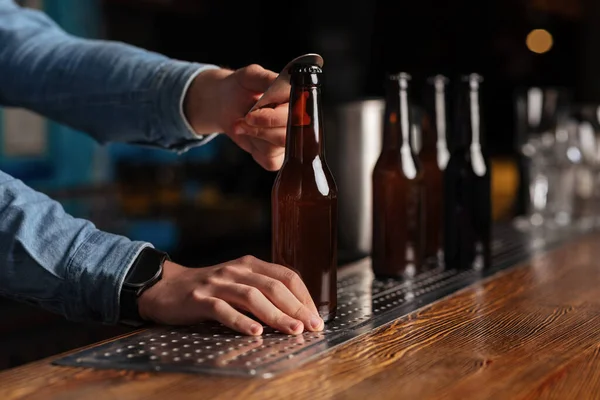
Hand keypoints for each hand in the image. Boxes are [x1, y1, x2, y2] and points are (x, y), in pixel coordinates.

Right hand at [137, 255, 323, 335]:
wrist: (164, 287)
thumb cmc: (208, 289)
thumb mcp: (237, 282)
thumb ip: (262, 291)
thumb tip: (296, 312)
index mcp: (249, 265)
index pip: (285, 276)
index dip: (303, 296)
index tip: (315, 316)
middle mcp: (235, 271)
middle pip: (272, 287)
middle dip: (296, 308)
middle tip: (312, 326)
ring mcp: (217, 284)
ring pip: (252, 297)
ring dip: (276, 315)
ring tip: (293, 331)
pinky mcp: (199, 299)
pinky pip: (222, 310)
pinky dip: (240, 321)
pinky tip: (255, 333)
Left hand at [184, 64, 287, 170]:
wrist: (225, 102)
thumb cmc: (240, 88)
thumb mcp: (250, 76)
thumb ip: (266, 78)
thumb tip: (283, 83)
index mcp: (295, 101)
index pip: (295, 116)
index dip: (271, 118)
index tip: (251, 115)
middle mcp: (295, 122)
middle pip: (285, 137)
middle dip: (259, 130)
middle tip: (243, 119)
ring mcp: (286, 140)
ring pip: (275, 149)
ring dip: (254, 138)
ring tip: (242, 125)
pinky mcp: (276, 155)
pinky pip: (271, 162)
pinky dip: (256, 152)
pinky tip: (250, 138)